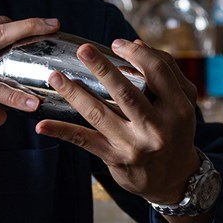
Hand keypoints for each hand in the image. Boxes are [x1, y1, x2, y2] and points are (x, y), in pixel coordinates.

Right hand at [0, 16, 58, 176]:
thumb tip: (1, 117)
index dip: (15, 26)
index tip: (33, 29)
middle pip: (2, 25)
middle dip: (31, 24)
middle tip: (54, 24)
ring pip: (0, 44)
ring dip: (29, 43)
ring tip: (51, 59)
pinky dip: (13, 96)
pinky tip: (30, 104)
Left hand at [35, 39, 200, 204]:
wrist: (173, 179)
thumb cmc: (174, 131)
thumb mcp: (181, 103)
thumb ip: (165, 71)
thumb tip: (136, 43)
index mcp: (177, 109)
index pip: (158, 73)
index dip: (136, 54)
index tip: (116, 43)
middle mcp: (157, 128)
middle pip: (126, 93)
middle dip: (102, 69)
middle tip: (83, 50)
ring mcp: (134, 145)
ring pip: (99, 114)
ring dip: (74, 94)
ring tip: (55, 77)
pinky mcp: (115, 158)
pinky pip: (84, 141)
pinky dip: (61, 131)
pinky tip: (41, 125)